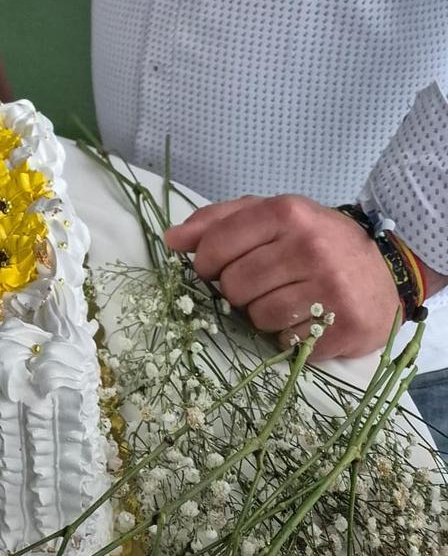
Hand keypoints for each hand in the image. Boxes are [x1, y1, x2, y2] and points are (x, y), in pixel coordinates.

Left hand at [163, 194, 401, 359]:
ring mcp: (330, 288)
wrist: (385, 268)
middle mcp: (309, 247)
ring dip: (260, 315)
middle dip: (234, 290)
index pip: (218, 243)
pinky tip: (302, 318)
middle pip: (235, 285)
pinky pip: (287, 342)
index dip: (203, 262)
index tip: (208, 268)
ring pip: (258, 317)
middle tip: (254, 285)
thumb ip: (218, 221)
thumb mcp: (270, 214)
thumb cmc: (315, 239)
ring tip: (280, 300)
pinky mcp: (346, 326)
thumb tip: (171, 239)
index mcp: (286, 212)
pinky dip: (286, 335)